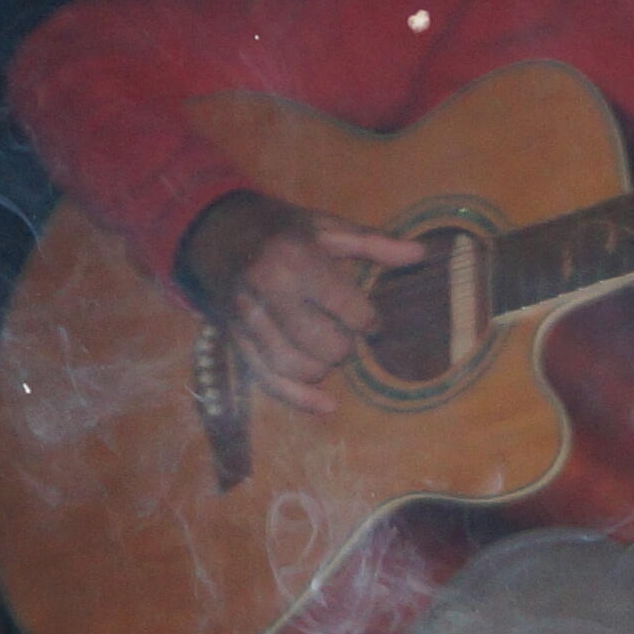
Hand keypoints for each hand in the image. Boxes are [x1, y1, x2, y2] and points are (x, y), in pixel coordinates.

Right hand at [177, 191, 426, 414]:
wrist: (214, 230)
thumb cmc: (279, 228)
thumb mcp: (325, 226)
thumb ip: (372, 243)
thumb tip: (420, 254)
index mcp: (296, 259)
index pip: (345, 306)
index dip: (369, 321)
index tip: (373, 323)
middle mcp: (269, 291)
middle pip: (322, 343)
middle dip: (344, 347)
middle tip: (347, 337)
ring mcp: (248, 318)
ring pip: (294, 365)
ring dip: (322, 369)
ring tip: (330, 354)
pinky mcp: (235, 339)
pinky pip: (267, 379)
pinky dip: (299, 399)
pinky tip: (327, 407)